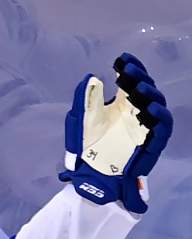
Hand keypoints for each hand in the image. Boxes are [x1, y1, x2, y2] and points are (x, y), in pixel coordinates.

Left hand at [59, 52, 174, 213]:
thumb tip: (90, 77)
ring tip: (138, 87)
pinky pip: (161, 129)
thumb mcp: (81, 121)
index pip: (132, 81)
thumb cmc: (87, 147)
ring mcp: (145, 127)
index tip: (121, 58)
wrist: (89, 175)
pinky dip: (158, 118)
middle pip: (146, 90)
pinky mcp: (151, 144)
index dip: (130, 68)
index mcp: (122, 104)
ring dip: (150, 94)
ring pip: (157, 106)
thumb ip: (85, 100)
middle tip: (127, 70)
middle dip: (139, 78)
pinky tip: (148, 109)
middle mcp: (136, 112)